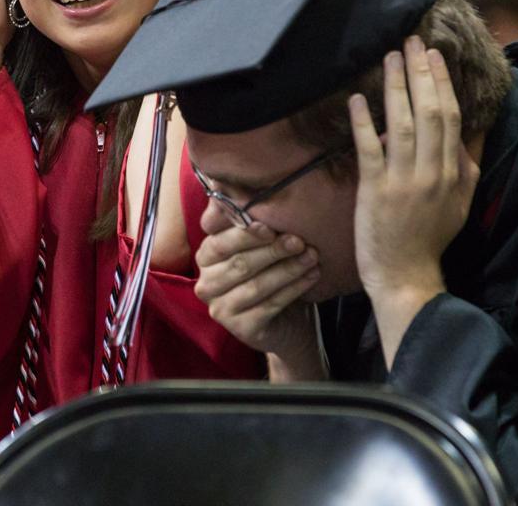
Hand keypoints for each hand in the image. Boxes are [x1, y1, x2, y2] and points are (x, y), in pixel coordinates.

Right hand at [194, 219, 319, 358]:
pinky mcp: (240, 330)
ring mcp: (221, 310)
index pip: (219, 243)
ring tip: (312, 257)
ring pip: (256, 286)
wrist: (287, 322)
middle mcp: (206, 285)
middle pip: (239, 264)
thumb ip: (247, 222)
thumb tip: (231, 186)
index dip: (244, 235)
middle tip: (299, 240)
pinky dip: (293, 289)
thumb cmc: (270, 274)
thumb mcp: (259, 245)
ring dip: (287, 269)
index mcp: (205, 258)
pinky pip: (269, 306)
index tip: (271, 227)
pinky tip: (312, 276)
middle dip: (272, 250)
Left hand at [350, 36, 478, 305]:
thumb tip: (472, 130)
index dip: (442, 83)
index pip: (450, 117)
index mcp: (453, 172)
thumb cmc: (432, 237)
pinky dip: (364, 122)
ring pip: (402, 124)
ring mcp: (403, 181)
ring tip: (388, 57)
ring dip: (395, 87)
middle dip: (420, 73)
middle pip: (429, 113)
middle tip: (411, 41)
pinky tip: (358, 98)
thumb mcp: (461, 201)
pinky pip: (369, 150)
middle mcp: (432, 172)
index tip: (433, 55)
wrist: (406, 275)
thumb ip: (468, 164)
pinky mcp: (375, 191)